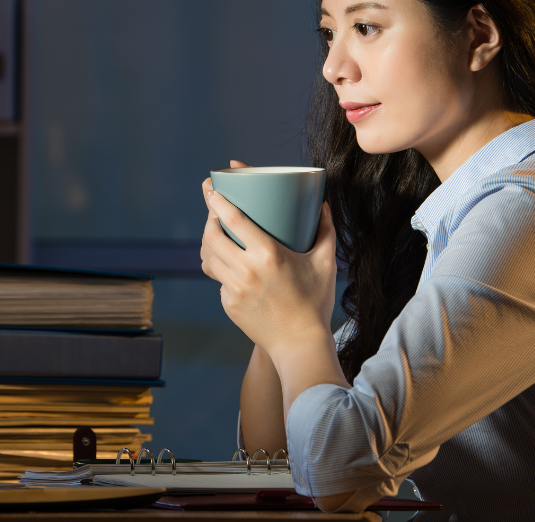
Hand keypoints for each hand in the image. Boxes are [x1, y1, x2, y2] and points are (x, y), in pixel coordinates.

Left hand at [199, 161, 337, 357]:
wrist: (300, 345)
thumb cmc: (315, 302)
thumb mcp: (325, 263)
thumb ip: (325, 230)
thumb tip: (322, 205)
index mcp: (268, 255)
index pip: (233, 220)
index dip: (217, 202)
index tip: (210, 190)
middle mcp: (246, 271)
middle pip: (212, 237)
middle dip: (209, 220)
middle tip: (214, 212)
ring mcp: (234, 290)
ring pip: (208, 259)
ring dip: (209, 245)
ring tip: (217, 236)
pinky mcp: (229, 305)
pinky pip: (218, 281)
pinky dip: (222, 270)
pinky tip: (231, 266)